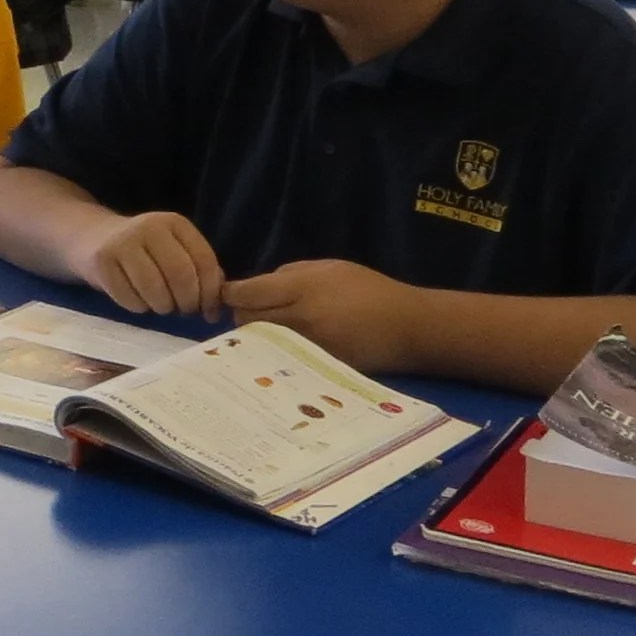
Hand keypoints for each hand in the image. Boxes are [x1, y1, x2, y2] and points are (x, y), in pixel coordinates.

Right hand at [81, 209, 226, 318]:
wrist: (91, 238)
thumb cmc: (143, 251)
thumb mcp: (174, 250)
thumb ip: (199, 270)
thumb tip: (217, 305)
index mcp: (174, 223)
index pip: (204, 261)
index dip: (211, 293)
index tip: (209, 312)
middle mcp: (149, 227)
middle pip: (181, 276)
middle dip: (187, 303)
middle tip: (183, 311)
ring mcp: (123, 243)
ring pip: (156, 291)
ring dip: (163, 308)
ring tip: (161, 305)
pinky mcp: (102, 262)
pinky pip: (131, 300)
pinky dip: (139, 308)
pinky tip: (137, 299)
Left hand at [217, 258, 421, 371]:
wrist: (408, 328)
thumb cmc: (370, 291)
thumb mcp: (330, 268)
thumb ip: (291, 274)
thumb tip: (259, 287)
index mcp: (303, 288)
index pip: (249, 293)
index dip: (231, 294)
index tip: (227, 294)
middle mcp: (300, 318)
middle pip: (246, 321)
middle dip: (241, 316)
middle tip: (248, 313)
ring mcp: (306, 346)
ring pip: (260, 344)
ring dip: (256, 337)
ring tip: (264, 332)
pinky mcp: (315, 368)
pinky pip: (281, 361)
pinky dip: (275, 355)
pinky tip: (281, 351)